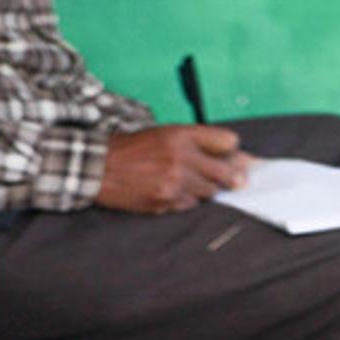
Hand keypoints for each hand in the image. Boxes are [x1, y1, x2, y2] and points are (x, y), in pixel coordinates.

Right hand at [97, 124, 250, 213]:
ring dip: (205, 189)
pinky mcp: (165, 200)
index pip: (229, 142)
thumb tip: (241, 159)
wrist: (98, 166)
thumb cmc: (133, 149)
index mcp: (182, 134)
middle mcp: (181, 157)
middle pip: (228, 172)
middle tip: (234, 181)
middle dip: (233, 177)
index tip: (232, 157)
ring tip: (187, 182)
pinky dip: (186, 200)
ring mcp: (174, 181)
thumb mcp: (166, 134)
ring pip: (210, 192)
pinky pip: (190, 205)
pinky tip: (171, 191)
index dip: (233, 151)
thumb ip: (200, 143)